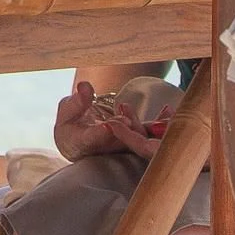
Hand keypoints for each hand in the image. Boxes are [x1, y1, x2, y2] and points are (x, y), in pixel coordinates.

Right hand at [50, 80, 164, 161]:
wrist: (81, 139)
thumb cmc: (71, 124)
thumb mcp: (67, 112)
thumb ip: (76, 101)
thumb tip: (85, 86)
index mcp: (84, 142)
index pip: (91, 139)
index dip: (100, 134)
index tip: (107, 125)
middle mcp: (106, 148)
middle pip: (118, 142)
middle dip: (126, 131)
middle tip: (128, 119)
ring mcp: (122, 146)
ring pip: (136, 139)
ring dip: (146, 128)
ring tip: (153, 114)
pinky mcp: (134, 141)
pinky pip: (146, 133)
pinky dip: (157, 123)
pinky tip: (167, 110)